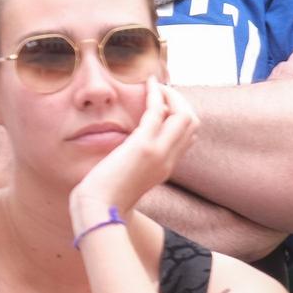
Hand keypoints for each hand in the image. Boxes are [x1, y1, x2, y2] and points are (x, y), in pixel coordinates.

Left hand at [70, 80, 197, 224]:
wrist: (99, 208)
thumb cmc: (106, 195)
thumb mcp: (129, 177)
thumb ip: (136, 163)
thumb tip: (130, 147)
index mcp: (165, 168)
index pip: (188, 137)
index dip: (181, 115)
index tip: (165, 103)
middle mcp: (168, 160)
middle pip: (193, 123)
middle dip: (181, 100)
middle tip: (164, 89)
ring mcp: (159, 153)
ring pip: (184, 116)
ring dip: (172, 95)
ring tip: (158, 85)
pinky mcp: (144, 146)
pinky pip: (158, 111)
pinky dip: (156, 94)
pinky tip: (148, 83)